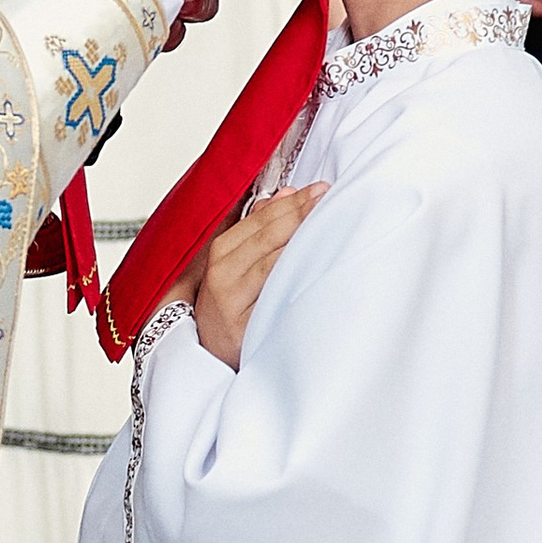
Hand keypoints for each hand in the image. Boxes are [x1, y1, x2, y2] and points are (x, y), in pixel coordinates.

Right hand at [191, 186, 323, 367]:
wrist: (212, 353)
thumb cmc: (230, 306)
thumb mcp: (236, 264)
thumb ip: (258, 228)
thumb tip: (286, 194)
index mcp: (220, 252)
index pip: (260, 218)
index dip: (291, 202)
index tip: (319, 190)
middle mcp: (223, 273)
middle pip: (266, 235)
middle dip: (300, 213)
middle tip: (329, 197)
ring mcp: (232, 300)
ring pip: (272, 262)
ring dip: (301, 240)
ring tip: (329, 222)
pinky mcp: (244, 325)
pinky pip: (275, 295)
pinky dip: (295, 276)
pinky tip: (316, 263)